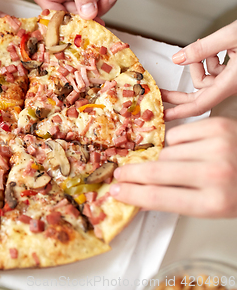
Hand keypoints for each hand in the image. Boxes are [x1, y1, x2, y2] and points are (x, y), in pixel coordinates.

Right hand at [110, 117, 236, 217]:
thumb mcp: (215, 207)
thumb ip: (179, 200)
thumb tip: (139, 193)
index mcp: (214, 202)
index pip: (159, 198)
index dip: (132, 195)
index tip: (116, 192)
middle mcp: (216, 174)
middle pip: (156, 171)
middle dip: (132, 174)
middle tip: (120, 174)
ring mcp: (218, 146)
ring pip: (166, 152)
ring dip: (164, 159)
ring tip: (177, 165)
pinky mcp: (218, 126)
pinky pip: (178, 134)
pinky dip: (178, 142)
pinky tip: (188, 149)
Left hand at [162, 20, 236, 120]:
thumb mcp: (232, 36)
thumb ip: (203, 48)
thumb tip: (178, 58)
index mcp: (232, 82)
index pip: (200, 104)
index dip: (180, 112)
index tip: (164, 117)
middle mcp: (233, 83)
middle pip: (199, 93)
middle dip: (179, 92)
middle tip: (160, 92)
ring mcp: (235, 77)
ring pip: (206, 78)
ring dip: (200, 62)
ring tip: (207, 45)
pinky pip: (216, 69)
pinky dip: (211, 58)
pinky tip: (216, 47)